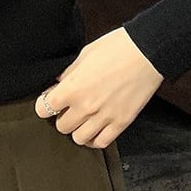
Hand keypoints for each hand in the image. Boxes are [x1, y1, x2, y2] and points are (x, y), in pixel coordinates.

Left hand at [34, 27, 163, 148]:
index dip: (44, 104)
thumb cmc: (117, 48)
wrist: (147, 52)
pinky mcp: (121, 123)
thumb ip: (68, 73)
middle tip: (68, 107)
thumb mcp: (84, 55)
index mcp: (72, 87)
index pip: (44, 109)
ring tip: (82, 118)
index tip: (49, 101)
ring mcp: (104, 117)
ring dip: (78, 129)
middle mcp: (86, 106)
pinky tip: (95, 128)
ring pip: (79, 138)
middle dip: (62, 116)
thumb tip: (56, 83)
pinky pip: (101, 142)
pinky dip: (95, 138)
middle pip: (61, 126)